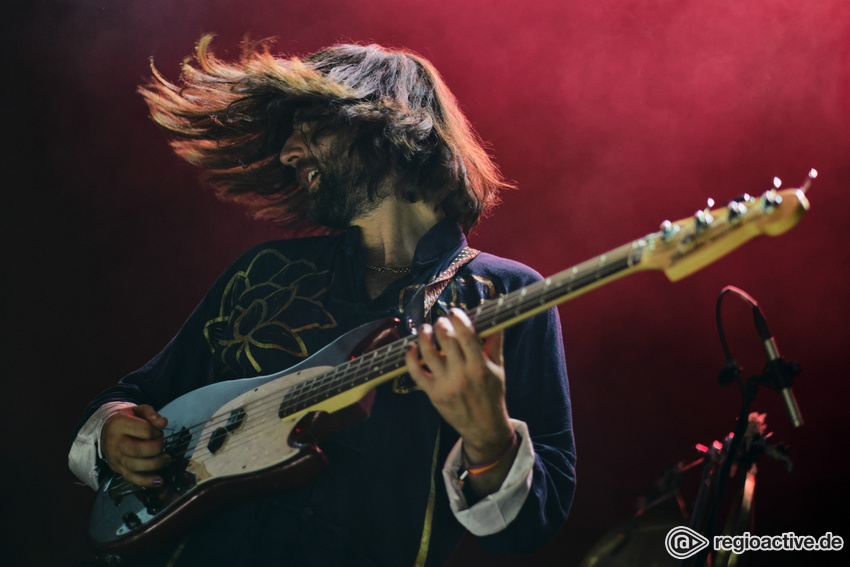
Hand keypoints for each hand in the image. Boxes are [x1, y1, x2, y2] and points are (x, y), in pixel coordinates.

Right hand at [101, 404, 169, 486]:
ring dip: (155, 464)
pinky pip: (131, 478)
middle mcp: (114, 442)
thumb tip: (163, 422)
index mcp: (119, 424)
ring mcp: (115, 458)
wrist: (106, 430)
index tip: (159, 431)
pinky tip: (159, 481)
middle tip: (164, 444)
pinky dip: (146, 481)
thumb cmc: (127, 420)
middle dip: (157, 448)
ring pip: (135, 466)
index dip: (157, 431)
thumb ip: (151, 413)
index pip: (144, 430)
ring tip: (166, 459)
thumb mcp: (137, 410)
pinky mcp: (117, 469)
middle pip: (137, 449)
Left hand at [404, 308, 513, 463]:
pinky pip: (415, 372)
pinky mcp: (432, 393)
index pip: (467, 335)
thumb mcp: (498, 368)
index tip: (454, 312)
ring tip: (426, 329)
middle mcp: (461, 375)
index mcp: (480, 366)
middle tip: (440, 321)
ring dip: (424, 335)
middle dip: (440, 324)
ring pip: (428, 353)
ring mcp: (445, 384)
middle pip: (446, 340)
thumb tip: (495, 317)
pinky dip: (410, 357)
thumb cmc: (491, 394)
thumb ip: (495, 342)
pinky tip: (411, 347)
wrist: (483, 427)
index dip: (458, 318)